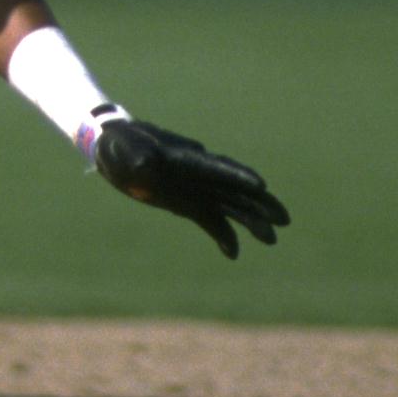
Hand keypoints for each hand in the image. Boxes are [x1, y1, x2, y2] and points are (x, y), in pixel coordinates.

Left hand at [93, 117, 288, 259]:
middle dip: (259, 203)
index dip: (237, 177)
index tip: (261, 185)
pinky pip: (210, 220)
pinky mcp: (187, 203)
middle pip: (234, 188)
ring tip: (272, 240)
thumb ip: (134, 154)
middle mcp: (197, 174)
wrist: (113, 148)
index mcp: (184, 158)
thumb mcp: (121, 146)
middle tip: (284, 220)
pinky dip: (223, 235)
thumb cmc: (118, 142)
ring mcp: (194, 189)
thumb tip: (145, 165)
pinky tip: (234, 254)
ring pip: (229, 205)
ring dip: (250, 221)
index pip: (215, 168)